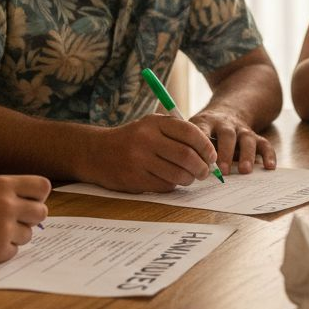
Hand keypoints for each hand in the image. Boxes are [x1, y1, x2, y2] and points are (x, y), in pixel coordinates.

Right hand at [0, 174, 50, 265]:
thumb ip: (5, 193)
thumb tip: (31, 202)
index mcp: (1, 184)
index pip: (42, 186)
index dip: (37, 195)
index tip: (29, 200)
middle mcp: (7, 205)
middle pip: (41, 212)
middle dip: (30, 217)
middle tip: (12, 220)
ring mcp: (4, 229)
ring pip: (28, 234)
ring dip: (14, 234)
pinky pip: (14, 250)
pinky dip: (1, 249)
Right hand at [91, 114, 218, 192]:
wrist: (97, 152)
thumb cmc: (133, 139)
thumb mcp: (152, 125)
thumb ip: (177, 133)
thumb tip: (209, 152)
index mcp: (154, 123)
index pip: (190, 133)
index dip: (206, 146)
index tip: (212, 156)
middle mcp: (146, 139)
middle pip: (186, 156)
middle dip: (202, 167)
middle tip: (205, 172)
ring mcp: (139, 160)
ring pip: (178, 174)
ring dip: (190, 179)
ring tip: (190, 177)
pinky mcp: (134, 179)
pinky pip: (165, 186)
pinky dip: (173, 185)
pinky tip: (171, 180)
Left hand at [190, 108, 276, 174]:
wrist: (228, 109)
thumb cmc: (206, 128)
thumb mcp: (193, 130)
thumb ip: (190, 146)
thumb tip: (188, 171)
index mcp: (206, 122)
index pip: (202, 131)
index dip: (202, 144)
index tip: (202, 161)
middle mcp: (225, 124)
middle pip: (227, 135)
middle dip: (225, 153)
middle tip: (223, 171)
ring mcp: (242, 130)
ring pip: (247, 139)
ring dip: (246, 155)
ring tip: (244, 170)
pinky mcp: (255, 136)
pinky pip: (264, 144)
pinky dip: (268, 155)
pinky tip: (269, 167)